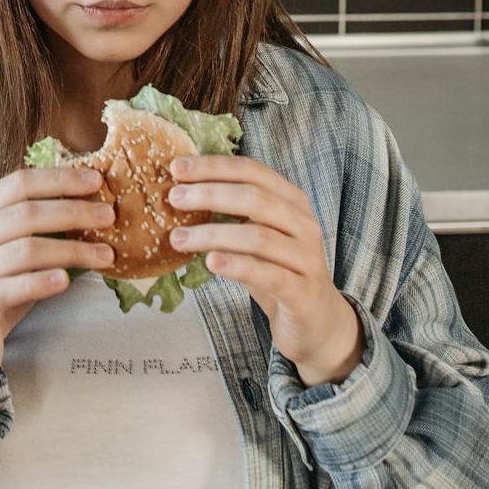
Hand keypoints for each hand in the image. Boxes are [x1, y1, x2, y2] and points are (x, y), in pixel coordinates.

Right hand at [0, 168, 114, 410]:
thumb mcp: (10, 247)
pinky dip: (40, 282)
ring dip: (70, 250)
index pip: (19, 183)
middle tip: (109, 216)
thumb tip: (91, 202)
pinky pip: (10, 289)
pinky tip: (66, 280)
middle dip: (72, 212)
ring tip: (104, 255)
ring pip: (24, 251)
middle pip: (25, 214)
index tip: (97, 181)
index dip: (59, 180)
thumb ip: (36, 224)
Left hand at [166, 155, 362, 386]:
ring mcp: (307, 258)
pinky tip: (210, 263)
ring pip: (258, 237)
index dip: (214, 167)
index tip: (176, 168)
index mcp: (291, 201)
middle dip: (210, 194)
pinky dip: (237, 266)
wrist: (315, 321)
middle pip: (255, 198)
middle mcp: (304, 224)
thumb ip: (230, 214)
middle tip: (173, 198)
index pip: (252, 171)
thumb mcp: (254, 236)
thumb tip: (179, 192)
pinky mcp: (304, 292)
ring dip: (213, 234)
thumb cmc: (276, 270)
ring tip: (178, 238)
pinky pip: (269, 275)